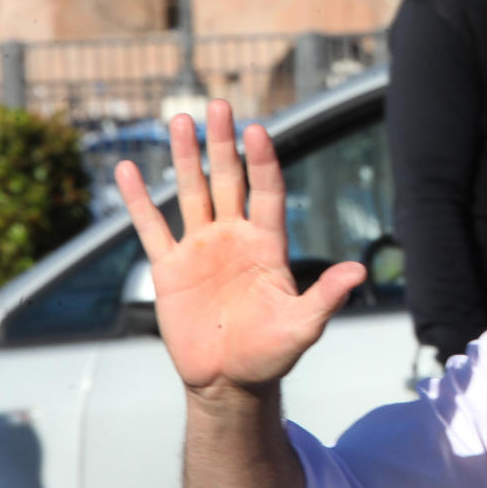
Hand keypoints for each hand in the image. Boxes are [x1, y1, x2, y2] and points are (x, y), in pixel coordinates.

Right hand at [115, 99, 365, 394]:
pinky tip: (127, 169)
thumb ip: (325, 296)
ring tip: (179, 120)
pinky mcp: (170, 269)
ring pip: (192, 193)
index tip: (257, 130)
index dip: (263, 162)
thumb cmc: (271, 354)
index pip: (267, 192)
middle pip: (229, 180)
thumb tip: (359, 271)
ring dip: (184, 158)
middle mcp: (234, 238)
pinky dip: (139, 200)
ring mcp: (201, 249)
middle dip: (222, 144)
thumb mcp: (302, 326)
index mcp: (268, 245)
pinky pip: (152, 228)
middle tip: (218, 104)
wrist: (229, 382)